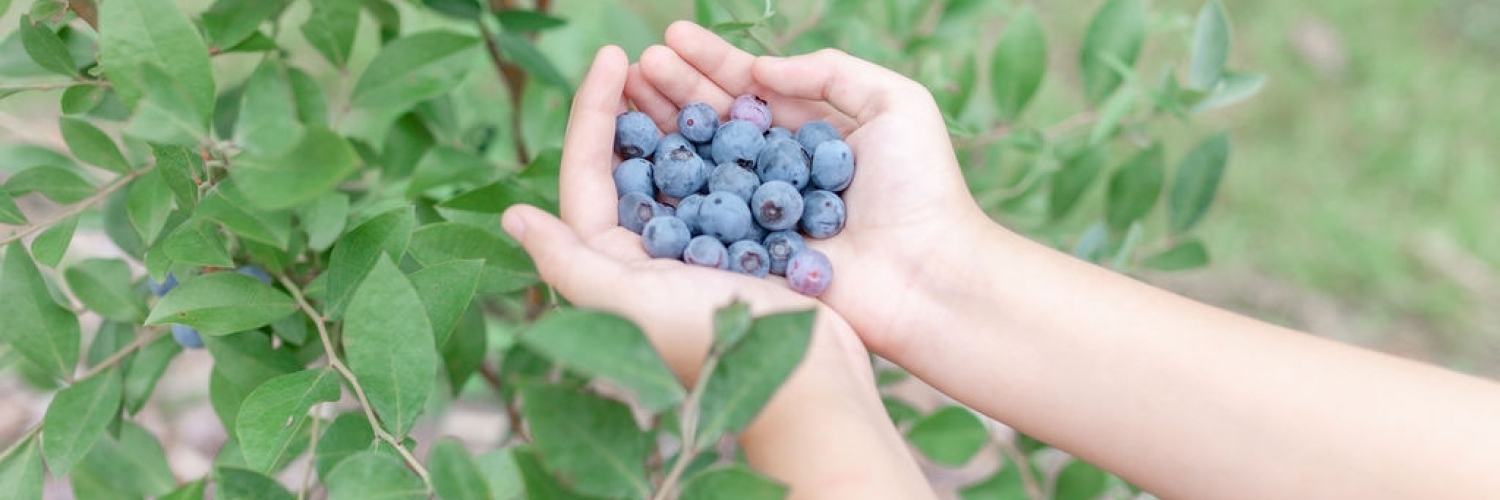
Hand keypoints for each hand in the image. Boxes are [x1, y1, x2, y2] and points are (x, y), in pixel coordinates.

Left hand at [500, 44, 933, 497]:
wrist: (803, 384)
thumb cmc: (712, 343)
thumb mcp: (631, 302)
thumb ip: (569, 262)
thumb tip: (514, 215)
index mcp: (610, 263)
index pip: (587, 171)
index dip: (594, 109)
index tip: (612, 55)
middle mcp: (644, 254)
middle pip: (628, 162)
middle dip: (632, 106)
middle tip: (642, 55)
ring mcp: (693, 250)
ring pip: (675, 165)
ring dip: (675, 116)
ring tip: (684, 70)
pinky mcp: (739, 248)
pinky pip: (722, 181)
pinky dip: (724, 143)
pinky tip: (738, 110)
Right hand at [626, 22, 998, 355]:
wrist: (930, 274)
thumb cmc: (924, 188)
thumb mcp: (896, 104)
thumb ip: (831, 72)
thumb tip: (759, 68)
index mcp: (810, 135)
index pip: (750, 89)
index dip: (710, 62)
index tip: (670, 37)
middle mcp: (778, 172)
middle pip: (715, 123)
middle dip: (674, 90)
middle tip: (635, 63)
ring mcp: (759, 214)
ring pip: (699, 165)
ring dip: (662, 129)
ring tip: (624, 95)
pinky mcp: (747, 255)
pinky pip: (699, 220)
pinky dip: (665, 191)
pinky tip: (632, 160)